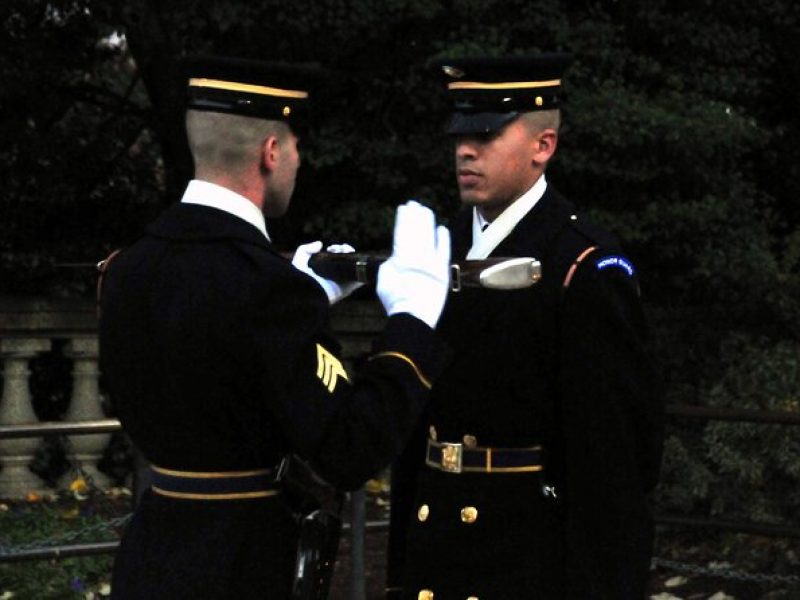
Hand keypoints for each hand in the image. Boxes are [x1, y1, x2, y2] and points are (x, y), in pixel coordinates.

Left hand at [292, 241, 362, 304]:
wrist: (305, 290)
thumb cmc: (300, 277)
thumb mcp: (300, 258)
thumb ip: (306, 248)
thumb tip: (320, 243)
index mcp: (326, 271)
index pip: (336, 259)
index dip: (337, 250)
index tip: (331, 248)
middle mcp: (335, 277)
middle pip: (347, 261)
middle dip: (346, 251)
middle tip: (340, 248)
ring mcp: (343, 282)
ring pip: (354, 266)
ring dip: (353, 256)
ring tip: (346, 251)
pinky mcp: (349, 288)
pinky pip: (360, 277)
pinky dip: (361, 267)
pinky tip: (353, 258)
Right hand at [376, 201, 450, 327]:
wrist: (413, 316)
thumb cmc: (395, 299)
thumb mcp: (383, 278)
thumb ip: (391, 262)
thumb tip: (396, 254)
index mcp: (400, 256)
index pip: (403, 231)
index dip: (404, 218)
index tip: (405, 207)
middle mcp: (417, 255)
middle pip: (417, 229)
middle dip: (415, 215)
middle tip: (415, 203)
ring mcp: (431, 261)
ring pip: (429, 236)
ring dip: (427, 222)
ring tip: (426, 210)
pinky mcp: (442, 270)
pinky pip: (444, 249)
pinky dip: (443, 238)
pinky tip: (442, 228)